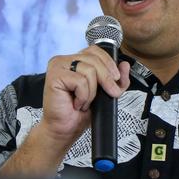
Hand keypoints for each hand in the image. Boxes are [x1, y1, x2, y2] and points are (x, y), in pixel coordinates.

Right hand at [0, 45, 129, 178]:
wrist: (64, 129)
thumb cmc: (79, 113)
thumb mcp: (105, 93)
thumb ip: (116, 79)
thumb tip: (124, 65)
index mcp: (74, 60)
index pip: (95, 50)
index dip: (109, 63)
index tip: (116, 78)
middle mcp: (64, 60)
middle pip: (94, 59)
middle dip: (106, 78)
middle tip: (110, 93)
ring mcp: (57, 67)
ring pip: (89, 70)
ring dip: (91, 91)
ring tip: (84, 101)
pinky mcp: (54, 76)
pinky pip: (80, 81)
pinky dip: (83, 96)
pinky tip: (76, 103)